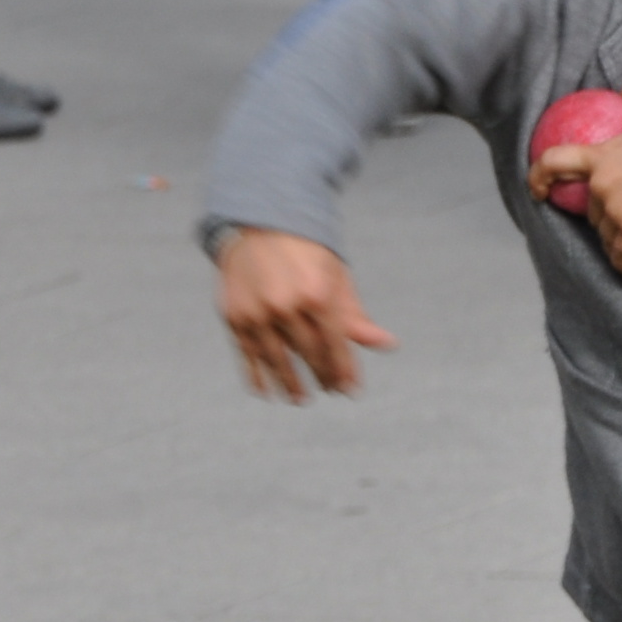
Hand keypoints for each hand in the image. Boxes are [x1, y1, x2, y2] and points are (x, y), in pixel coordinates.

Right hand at [216, 226, 396, 400]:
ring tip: (300, 398)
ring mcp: (256, 314)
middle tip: (329, 389)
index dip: (344, 370)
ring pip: (277, 361)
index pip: (335, 345)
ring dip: (290, 384)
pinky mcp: (234, 317)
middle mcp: (285, 306)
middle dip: (322, 376)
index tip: (350, 389)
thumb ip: (355, 316)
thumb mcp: (334, 277)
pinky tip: (267, 392)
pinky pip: (248, 356)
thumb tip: (387, 345)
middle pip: (308, 354)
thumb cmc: (305, 252)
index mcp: (317, 294)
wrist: (257, 224)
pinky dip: (257, 377)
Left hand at [535, 84, 621, 272]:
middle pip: (593, 209)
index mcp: (603, 156)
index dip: (540, 176)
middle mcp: (602, 186)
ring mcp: (615, 213)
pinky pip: (620, 258)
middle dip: (606, 213)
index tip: (537, 190)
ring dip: (617, 238)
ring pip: (605, 235)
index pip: (556, 161)